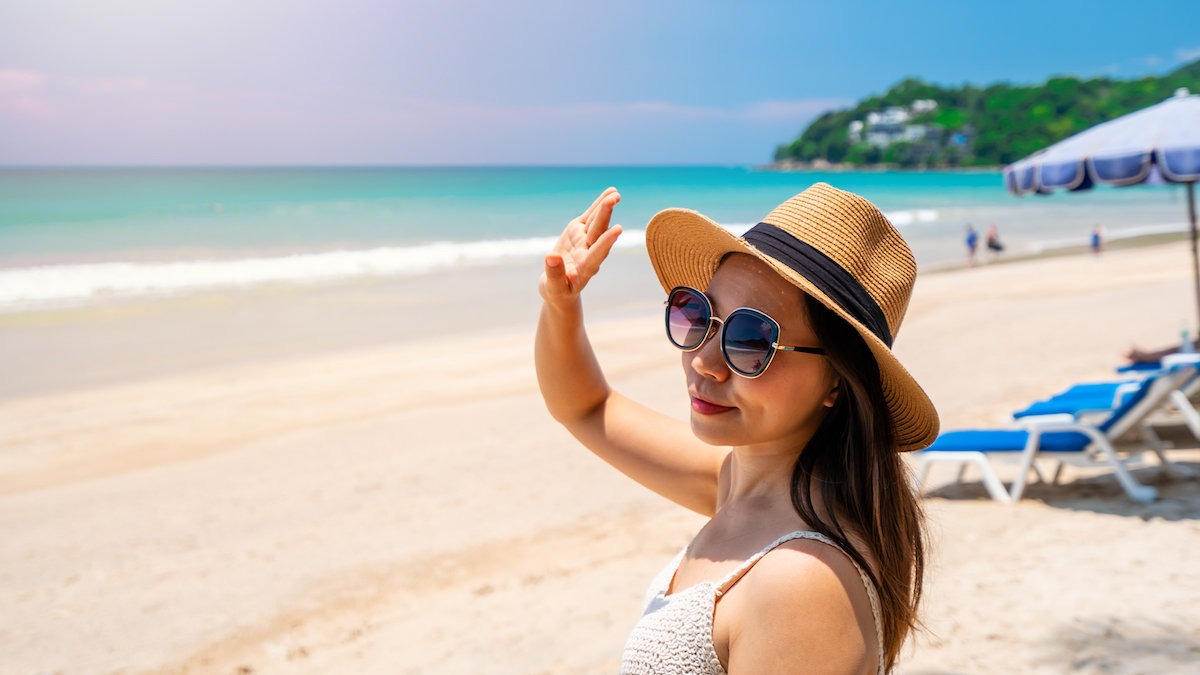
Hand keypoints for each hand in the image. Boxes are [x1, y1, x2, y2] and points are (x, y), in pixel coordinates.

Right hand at [540, 187, 622, 304]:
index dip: (606, 242)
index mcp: (585, 268)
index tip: (617, 230)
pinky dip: (598, 205)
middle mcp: (588, 252)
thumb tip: (551, 257)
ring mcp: (585, 240)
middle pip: (598, 232)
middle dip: (605, 215)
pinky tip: (610, 192)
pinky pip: (590, 217)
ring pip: (596, 221)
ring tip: (615, 192)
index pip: (597, 253)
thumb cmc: (557, 291)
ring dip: (605, 207)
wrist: (560, 287)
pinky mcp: (579, 232)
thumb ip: (555, 274)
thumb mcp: (553, 288)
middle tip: (614, 199)